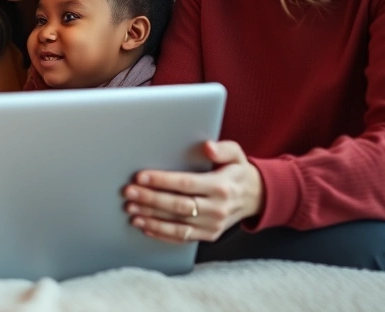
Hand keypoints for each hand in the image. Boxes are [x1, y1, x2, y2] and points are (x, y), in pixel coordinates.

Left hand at [123, 140, 262, 242]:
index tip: (140, 177)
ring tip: (132, 211)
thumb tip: (207, 147)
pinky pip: (183, 237)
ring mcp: (213, 225)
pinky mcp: (210, 235)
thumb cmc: (237, 172)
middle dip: (150, 199)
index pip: (186, 184)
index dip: (161, 181)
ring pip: (178, 224)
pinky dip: (162, 233)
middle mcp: (217, 208)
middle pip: (178, 205)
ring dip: (152, 218)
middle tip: (128, 193)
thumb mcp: (236, 154)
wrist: (256, 197)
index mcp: (220, 186)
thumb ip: (223, 148)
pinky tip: (145, 226)